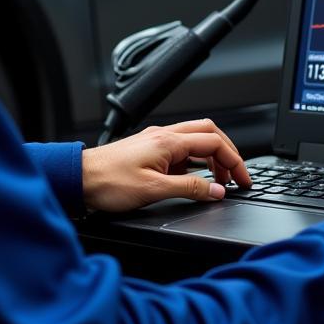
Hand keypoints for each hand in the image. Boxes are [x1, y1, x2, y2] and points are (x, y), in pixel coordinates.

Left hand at [81, 119, 252, 212]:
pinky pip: (181, 149)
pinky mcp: (149, 149)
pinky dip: (195, 161)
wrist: (80, 179)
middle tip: (236, 176)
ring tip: (218, 180)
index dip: (234, 161)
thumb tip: (216, 190)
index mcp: (168, 141)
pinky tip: (194, 178)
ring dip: (212, 156)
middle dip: (228, 153)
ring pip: (195, 139)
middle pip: (209, 133)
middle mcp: (164, 135)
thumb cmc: (109, 182)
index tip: (243, 180)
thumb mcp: (154, 190)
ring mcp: (156, 141)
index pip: (214, 142)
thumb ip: (189, 189)